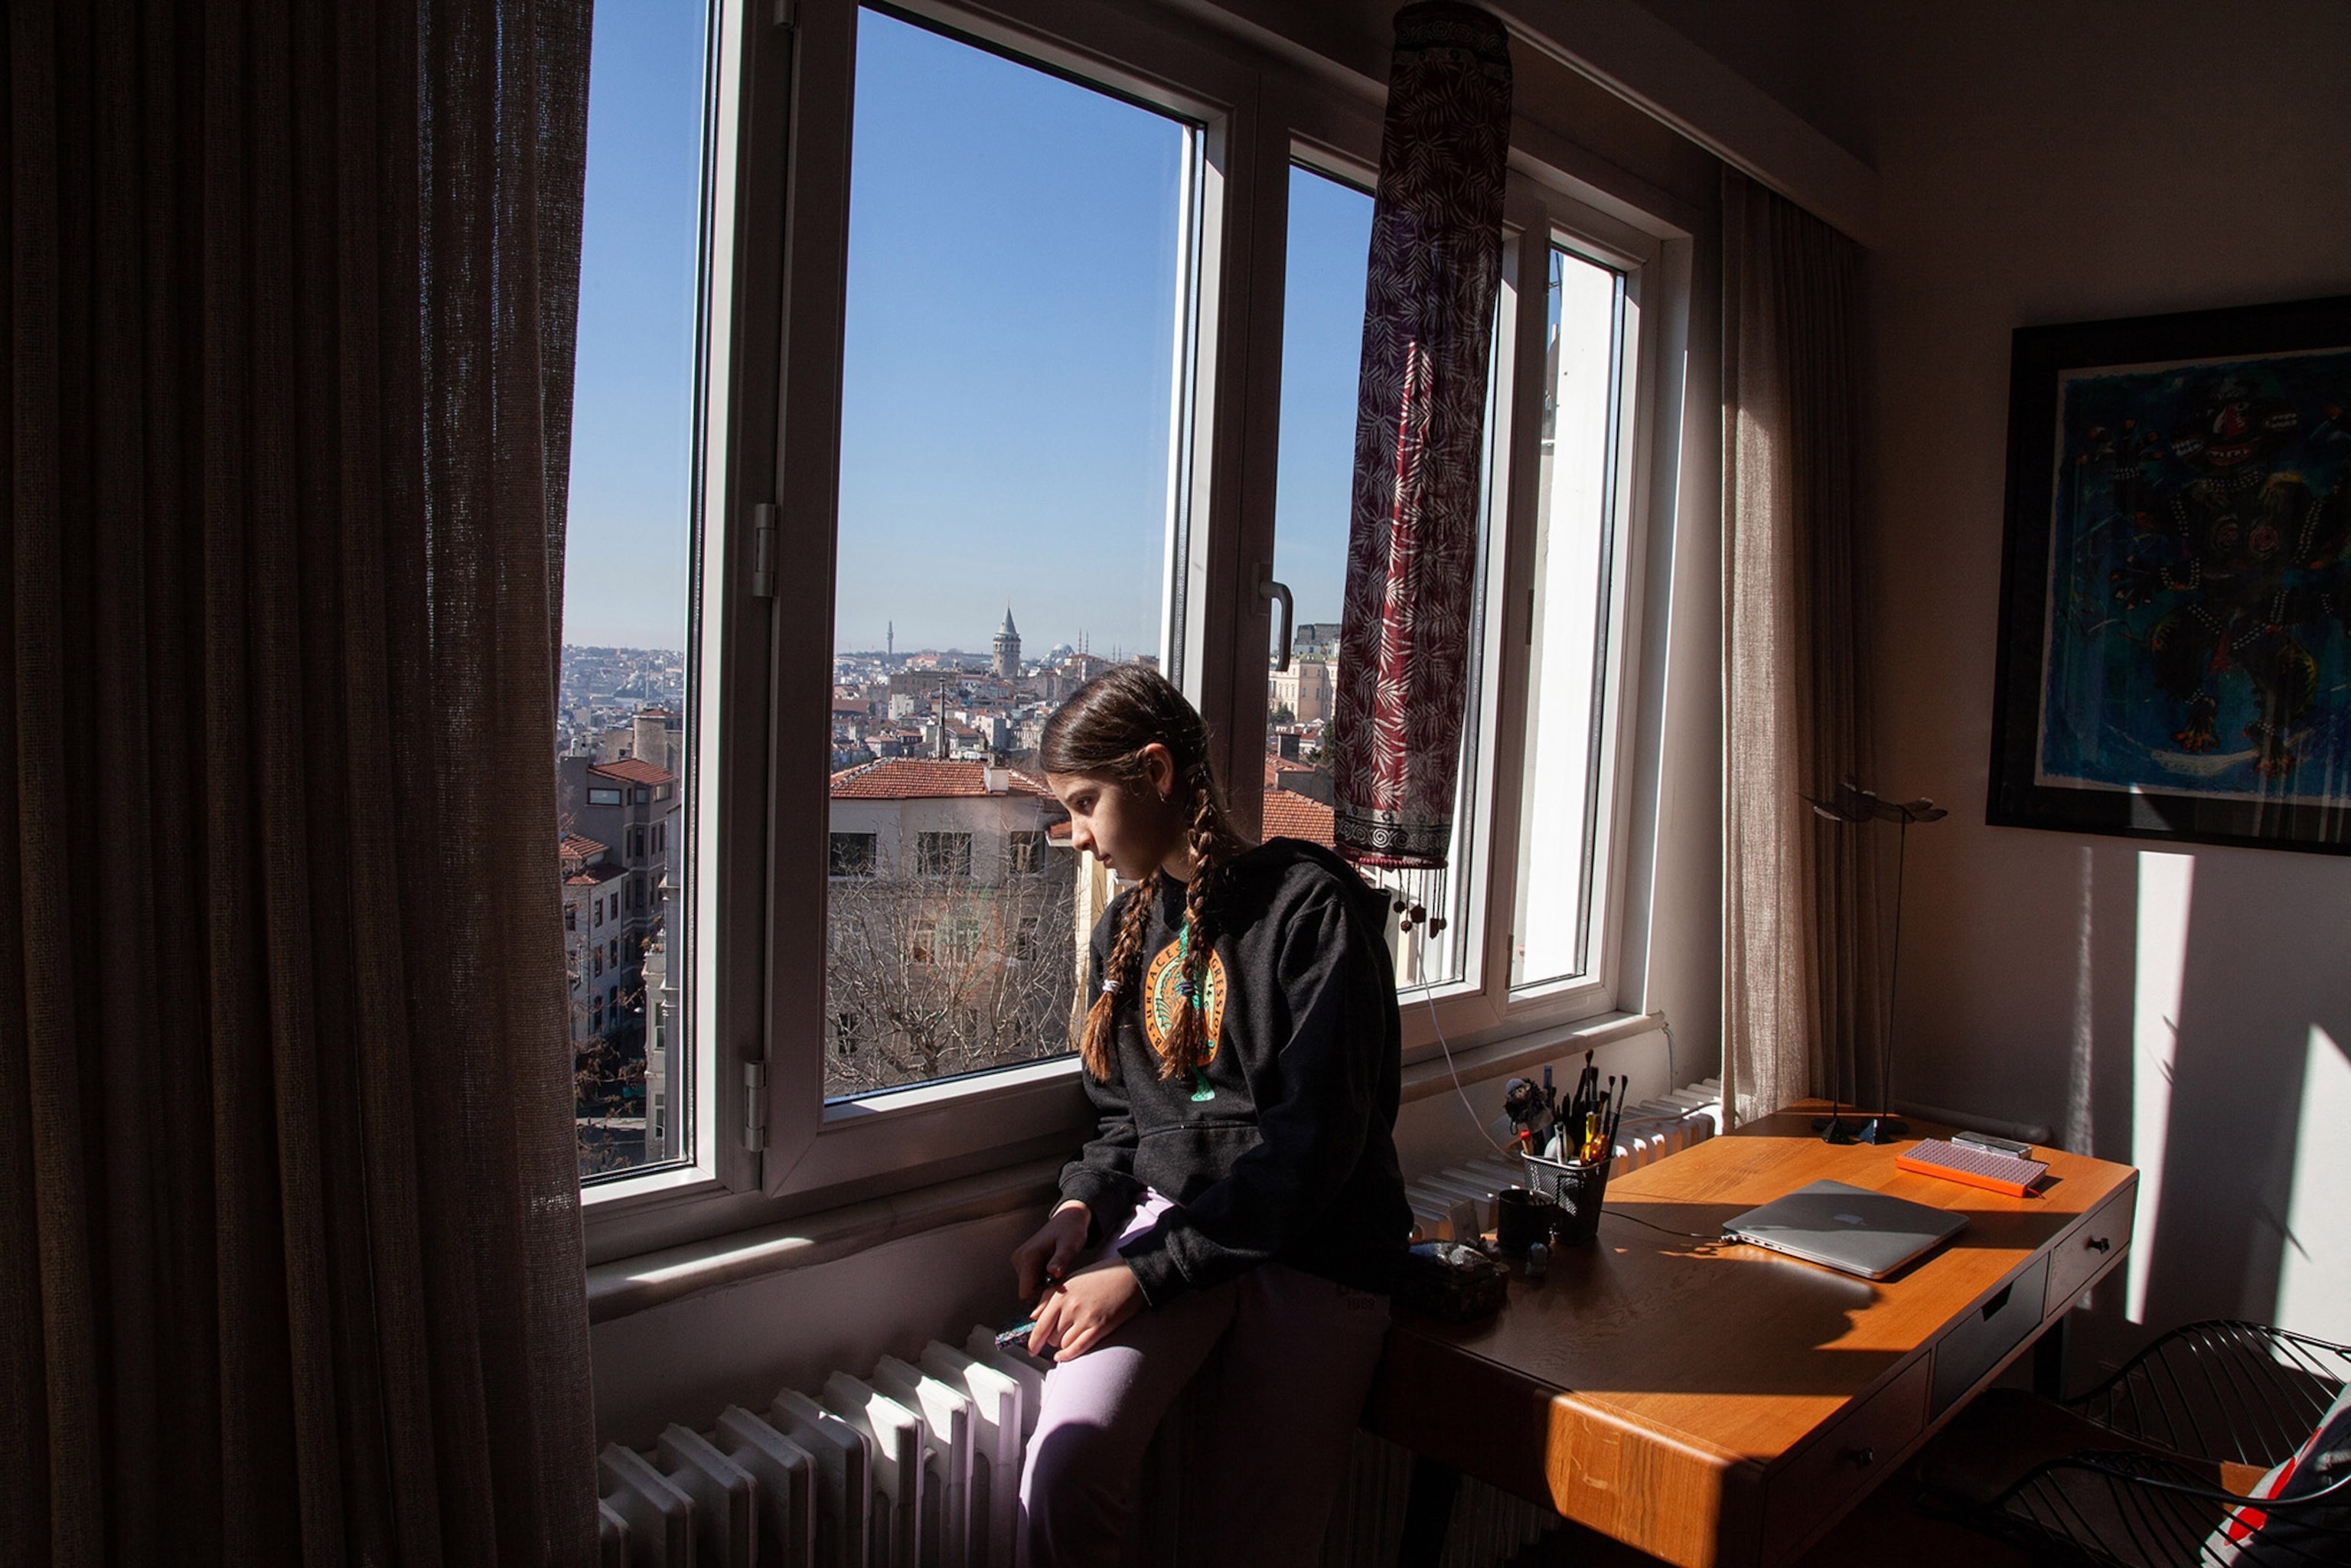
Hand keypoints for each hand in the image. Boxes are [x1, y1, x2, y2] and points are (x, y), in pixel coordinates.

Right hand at [1012, 1200, 1091, 1300]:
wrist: (1068, 1219)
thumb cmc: (1071, 1231)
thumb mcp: (1069, 1246)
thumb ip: (1060, 1260)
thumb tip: (1053, 1273)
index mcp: (1028, 1257)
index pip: (1026, 1292)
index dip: (1041, 1299)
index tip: (1057, 1293)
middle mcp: (1019, 1259)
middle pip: (1028, 1292)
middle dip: (1044, 1293)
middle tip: (1062, 1283)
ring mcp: (1020, 1261)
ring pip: (1030, 1287)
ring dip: (1045, 1287)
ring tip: (1060, 1275)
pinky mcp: (1024, 1263)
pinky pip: (1031, 1281)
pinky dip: (1043, 1282)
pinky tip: (1055, 1273)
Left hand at [1030, 1256, 1144, 1360]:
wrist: (1129, 1275)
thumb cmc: (1101, 1276)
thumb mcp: (1071, 1279)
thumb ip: (1049, 1297)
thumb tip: (1034, 1316)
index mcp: (1061, 1294)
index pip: (1041, 1324)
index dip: (1033, 1341)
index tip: (1031, 1349)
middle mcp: (1070, 1306)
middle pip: (1051, 1337)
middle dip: (1052, 1340)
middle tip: (1060, 1336)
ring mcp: (1085, 1317)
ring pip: (1063, 1344)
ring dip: (1063, 1345)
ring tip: (1071, 1337)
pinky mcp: (1099, 1327)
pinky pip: (1077, 1348)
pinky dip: (1068, 1355)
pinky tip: (1064, 1356)